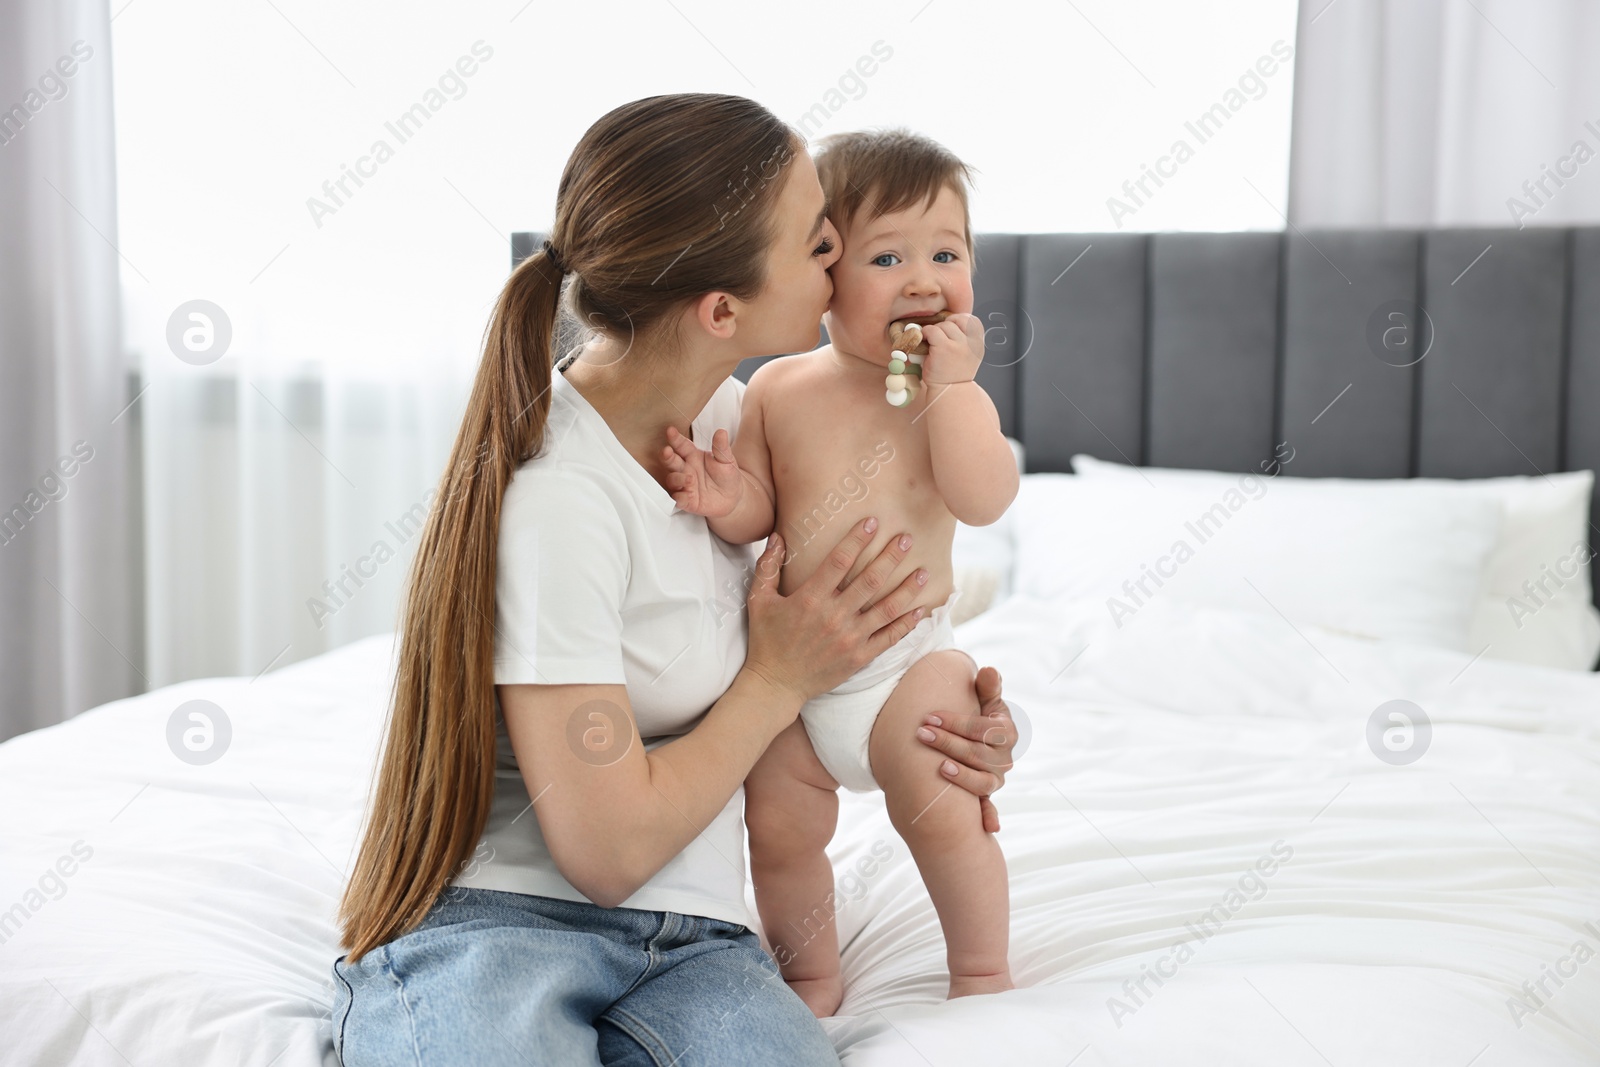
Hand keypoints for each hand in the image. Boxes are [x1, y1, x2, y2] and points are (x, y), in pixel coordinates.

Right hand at [662, 425, 742, 517]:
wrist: (733, 497)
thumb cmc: (726, 475)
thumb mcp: (726, 460)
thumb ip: (721, 447)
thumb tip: (721, 432)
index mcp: (692, 456)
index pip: (681, 445)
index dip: (675, 439)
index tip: (670, 430)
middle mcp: (685, 469)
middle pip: (671, 461)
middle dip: (667, 456)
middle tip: (666, 451)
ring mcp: (684, 485)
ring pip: (673, 480)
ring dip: (677, 478)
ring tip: (689, 478)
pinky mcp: (687, 501)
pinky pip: (679, 500)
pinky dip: (680, 498)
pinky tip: (685, 495)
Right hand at [743, 518, 930, 702]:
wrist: (775, 684)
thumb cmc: (766, 640)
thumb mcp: (759, 600)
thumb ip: (767, 566)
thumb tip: (777, 535)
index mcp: (810, 599)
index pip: (839, 561)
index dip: (856, 539)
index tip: (871, 521)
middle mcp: (834, 617)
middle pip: (870, 580)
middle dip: (891, 557)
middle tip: (907, 539)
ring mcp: (850, 638)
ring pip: (886, 609)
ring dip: (907, 589)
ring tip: (924, 572)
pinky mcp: (859, 657)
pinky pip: (889, 638)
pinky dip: (907, 624)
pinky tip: (920, 610)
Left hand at [916, 665, 1015, 832]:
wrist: (978, 739)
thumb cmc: (979, 714)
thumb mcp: (984, 699)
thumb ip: (986, 687)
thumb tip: (988, 670)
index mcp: (1007, 732)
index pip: (985, 729)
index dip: (958, 723)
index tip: (930, 716)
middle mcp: (1005, 758)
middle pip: (980, 754)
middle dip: (949, 744)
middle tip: (922, 733)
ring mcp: (996, 779)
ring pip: (982, 782)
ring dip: (962, 776)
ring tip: (938, 766)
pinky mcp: (985, 796)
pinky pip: (988, 809)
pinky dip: (989, 817)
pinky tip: (986, 827)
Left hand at [920, 311, 983, 386]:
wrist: (950, 392)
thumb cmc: (954, 374)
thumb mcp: (967, 356)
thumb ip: (964, 340)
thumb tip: (947, 321)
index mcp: (978, 344)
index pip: (972, 320)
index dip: (959, 321)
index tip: (951, 329)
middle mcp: (971, 343)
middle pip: (956, 321)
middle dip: (945, 327)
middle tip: (939, 340)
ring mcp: (959, 345)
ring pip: (943, 325)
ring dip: (935, 331)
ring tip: (932, 344)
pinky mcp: (944, 348)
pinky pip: (932, 331)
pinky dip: (926, 333)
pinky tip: (925, 342)